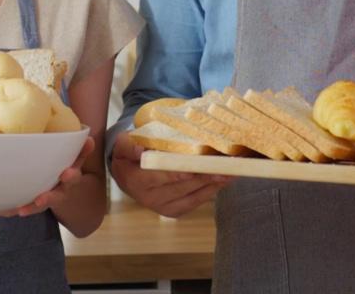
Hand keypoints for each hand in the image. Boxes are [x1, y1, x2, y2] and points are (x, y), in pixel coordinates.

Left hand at [0, 136, 96, 217]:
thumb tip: (89, 138)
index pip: (73, 177)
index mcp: (69, 177)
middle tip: (40, 200)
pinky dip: (10, 210)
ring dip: (30, 208)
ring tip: (20, 210)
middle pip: (57, 197)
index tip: (65, 173)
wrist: (61, 180)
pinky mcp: (32, 203)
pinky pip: (22, 208)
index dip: (70, 176)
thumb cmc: (65, 162)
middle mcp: (59, 191)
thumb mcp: (75, 155)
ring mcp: (46, 198)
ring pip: (39, 206)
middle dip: (49, 198)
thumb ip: (81, 148)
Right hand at [110, 129, 230, 217]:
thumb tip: (141, 150)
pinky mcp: (175, 211)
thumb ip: (130, 145)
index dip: (173, 174)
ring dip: (212, 183)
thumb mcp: (123, 144)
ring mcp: (163, 207)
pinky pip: (196, 201)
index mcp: (134, 180)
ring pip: (191, 195)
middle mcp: (148, 198)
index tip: (191, 169)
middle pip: (179, 187)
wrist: (128, 174)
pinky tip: (225, 178)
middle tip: (223, 166)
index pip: (155, 177)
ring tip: (231, 170)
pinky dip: (212, 189)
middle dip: (202, 176)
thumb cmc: (129, 153)